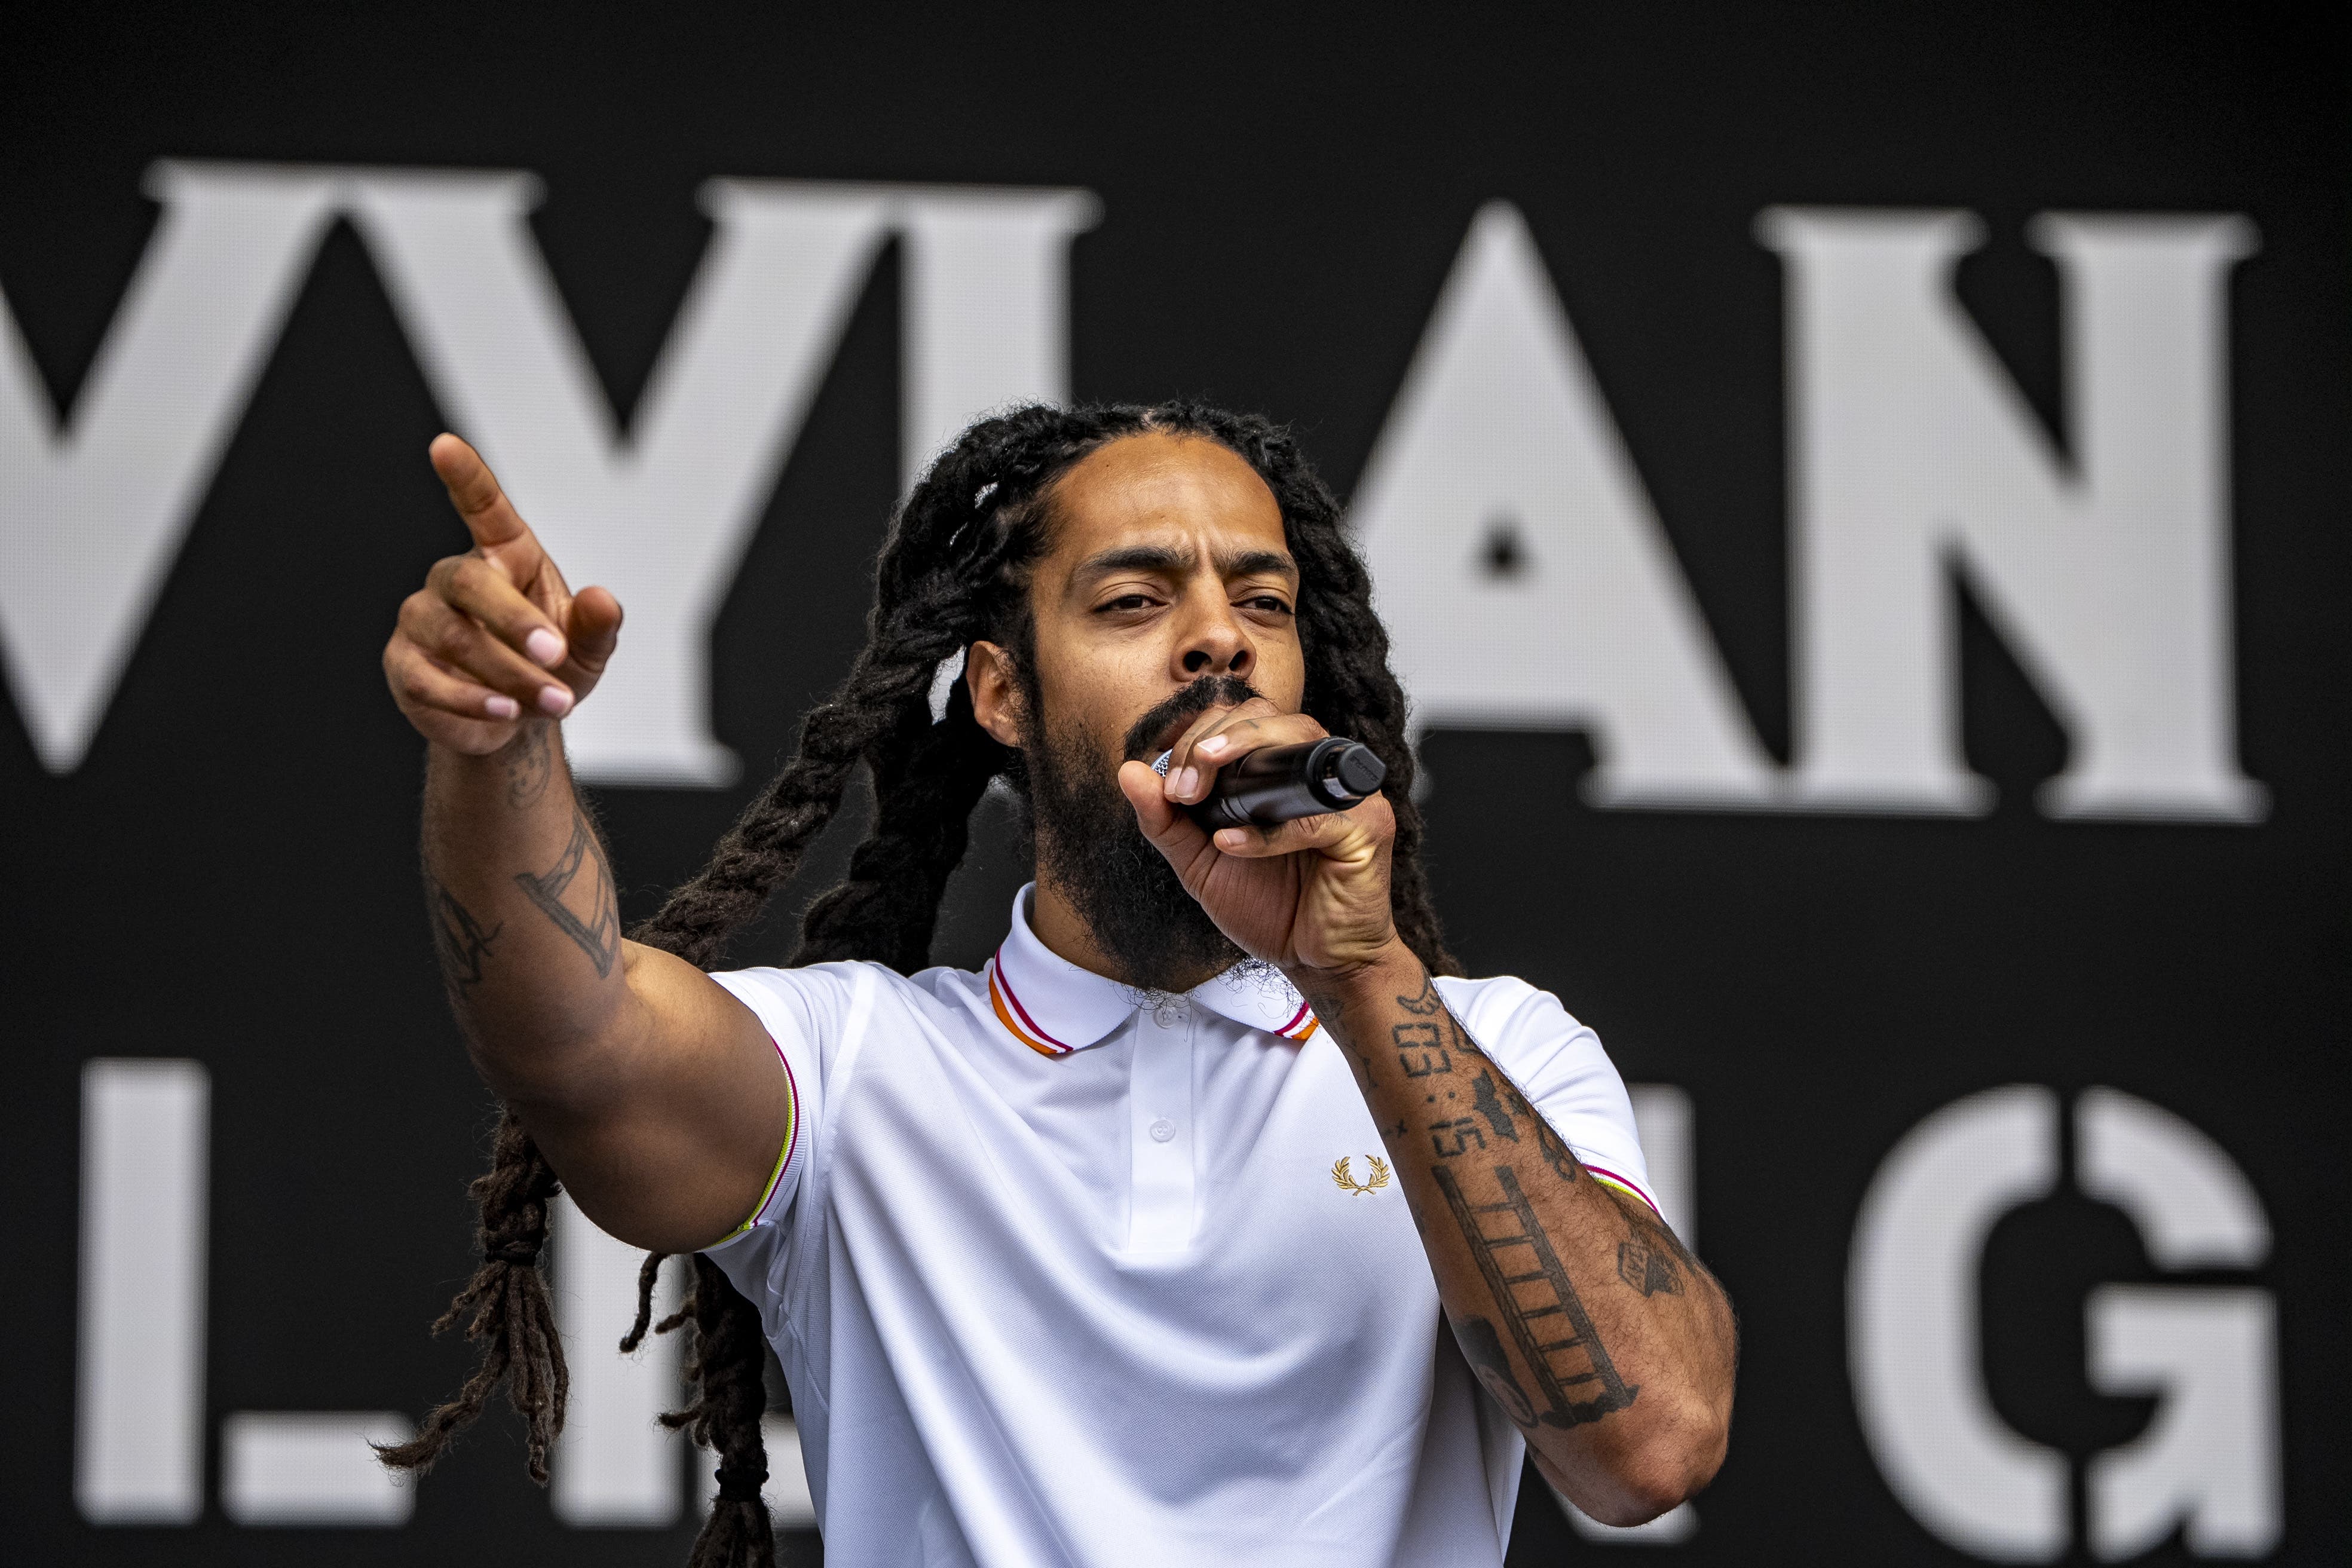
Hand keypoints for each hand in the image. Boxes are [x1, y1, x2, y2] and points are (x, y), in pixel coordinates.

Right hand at [383, 434, 622, 755]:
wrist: (516, 721)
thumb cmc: (552, 667)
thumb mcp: (588, 649)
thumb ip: (598, 625)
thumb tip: (603, 599)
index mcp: (504, 556)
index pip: (482, 507)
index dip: (464, 476)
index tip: (444, 445)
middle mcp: (453, 579)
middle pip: (468, 581)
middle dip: (514, 620)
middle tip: (556, 654)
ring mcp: (421, 620)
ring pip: (452, 636)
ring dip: (507, 672)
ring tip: (553, 701)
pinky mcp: (404, 666)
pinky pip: (429, 680)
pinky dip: (471, 699)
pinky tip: (505, 712)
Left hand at [1115, 699, 1400, 975]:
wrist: (1315, 962)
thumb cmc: (1269, 907)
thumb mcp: (1200, 863)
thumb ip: (1166, 820)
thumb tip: (1129, 770)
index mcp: (1280, 768)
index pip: (1240, 719)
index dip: (1198, 738)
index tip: (1170, 787)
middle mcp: (1317, 769)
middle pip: (1268, 716)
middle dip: (1211, 742)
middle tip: (1181, 788)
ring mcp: (1348, 794)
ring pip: (1298, 740)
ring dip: (1238, 756)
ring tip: (1196, 794)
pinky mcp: (1367, 829)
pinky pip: (1313, 816)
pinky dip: (1266, 831)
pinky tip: (1230, 845)